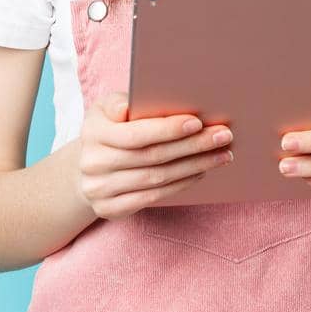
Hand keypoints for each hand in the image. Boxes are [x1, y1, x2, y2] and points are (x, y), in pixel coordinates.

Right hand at [74, 91, 234, 219]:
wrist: (87, 165)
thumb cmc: (108, 127)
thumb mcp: (107, 107)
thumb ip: (122, 102)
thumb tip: (139, 102)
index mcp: (93, 133)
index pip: (135, 134)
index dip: (168, 129)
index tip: (198, 122)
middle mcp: (93, 163)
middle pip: (152, 157)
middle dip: (192, 146)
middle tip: (223, 136)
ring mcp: (99, 190)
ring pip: (157, 179)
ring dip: (194, 166)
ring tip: (221, 154)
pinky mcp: (110, 209)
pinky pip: (153, 198)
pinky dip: (180, 184)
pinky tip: (200, 172)